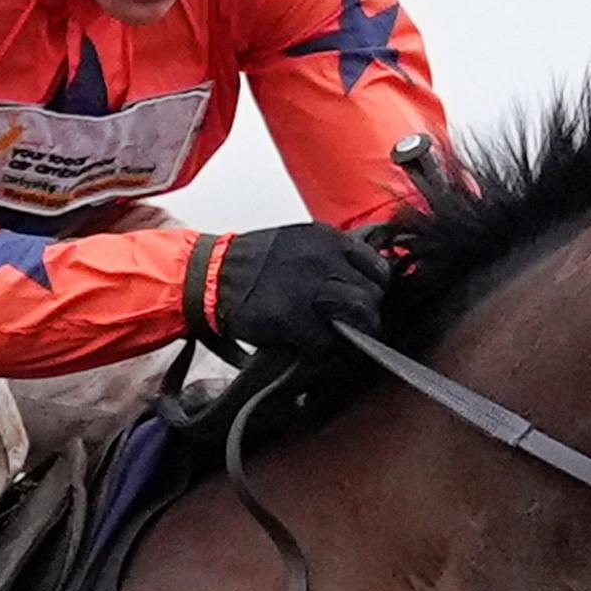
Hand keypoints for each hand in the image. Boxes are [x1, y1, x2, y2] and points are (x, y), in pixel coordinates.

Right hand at [192, 222, 394, 358]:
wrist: (211, 276)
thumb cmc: (253, 262)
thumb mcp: (300, 242)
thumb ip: (332, 256)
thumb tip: (360, 278)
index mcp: (329, 240)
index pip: (379, 268)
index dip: (377, 289)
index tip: (369, 300)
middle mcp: (326, 261)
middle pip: (372, 296)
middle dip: (368, 315)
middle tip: (356, 326)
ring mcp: (312, 290)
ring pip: (359, 318)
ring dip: (354, 334)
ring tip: (341, 339)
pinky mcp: (296, 319)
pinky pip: (329, 342)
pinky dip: (327, 351)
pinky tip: (316, 347)